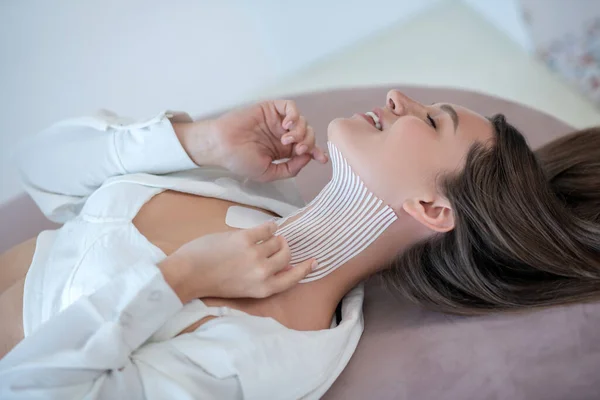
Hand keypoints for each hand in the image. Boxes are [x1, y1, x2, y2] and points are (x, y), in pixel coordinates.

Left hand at [159, 222, 316, 303]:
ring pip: (277, 240)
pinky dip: (269, 226)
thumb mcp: (244, 288)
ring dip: (272, 237)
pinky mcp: (245, 239)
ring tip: (261, 239)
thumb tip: (280, 263)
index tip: (314, 261)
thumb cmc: (213, 282)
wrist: (188, 274)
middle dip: (283, 248)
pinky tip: (265, 227)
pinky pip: (267, 228)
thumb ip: (263, 278)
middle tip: (276, 245)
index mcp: (264, 289)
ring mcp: (255, 255)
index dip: (305, 268)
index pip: (294, 278)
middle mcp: (263, 274)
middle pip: (287, 255)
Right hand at [213, 100, 327, 181]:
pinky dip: (293, 115)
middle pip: (307, 134)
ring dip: (300, 131)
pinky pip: (290, 107)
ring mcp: (277, 121)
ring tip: (286, 140)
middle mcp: (283, 134)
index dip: (316, 152)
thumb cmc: (240, 161)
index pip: (306, 149)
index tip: (322, 159)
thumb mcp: (269, 173)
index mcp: (283, 150)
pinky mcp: (270, 108)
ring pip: (302, 121)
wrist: (222, 146)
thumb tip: (308, 157)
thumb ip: (290, 168)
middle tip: (298, 149)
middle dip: (308, 142)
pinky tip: (286, 126)